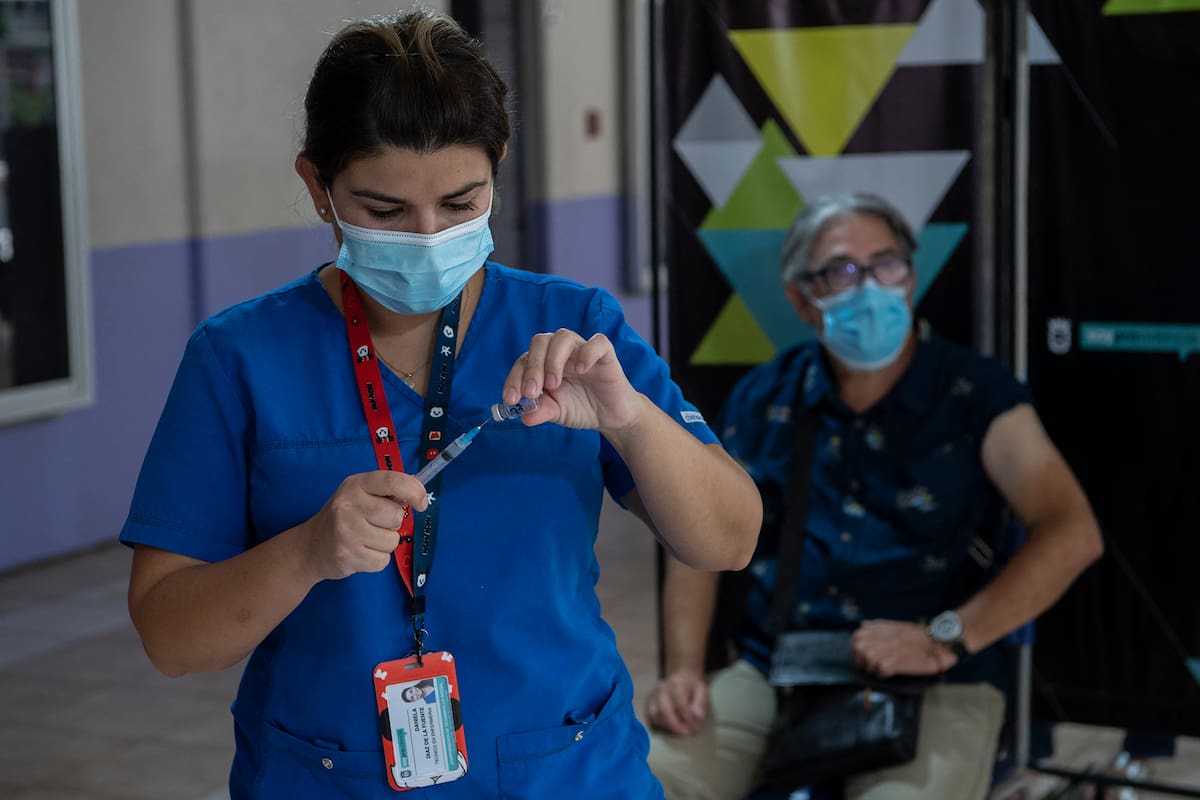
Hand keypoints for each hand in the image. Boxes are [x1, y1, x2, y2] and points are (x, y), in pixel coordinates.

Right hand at [299, 471, 429, 581]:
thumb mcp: (359, 494)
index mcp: (355, 485)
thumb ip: (386, 491)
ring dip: (385, 543)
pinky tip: (361, 552)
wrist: (310, 547)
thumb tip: (418, 493)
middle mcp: (348, 505)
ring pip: (392, 540)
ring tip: (365, 539)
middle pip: (395, 515)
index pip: (392, 481)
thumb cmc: (343, 517)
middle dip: (392, 523)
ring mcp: (347, 532)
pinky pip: (383, 560)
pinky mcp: (348, 557)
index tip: (421, 503)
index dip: (413, 491)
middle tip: (375, 524)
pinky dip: (377, 559)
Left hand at [503, 330, 642, 433]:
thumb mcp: (557, 413)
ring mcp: (582, 350)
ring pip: (563, 336)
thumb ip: (541, 411)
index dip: (514, 378)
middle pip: (540, 342)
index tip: (511, 399)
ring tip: (553, 385)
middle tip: (532, 392)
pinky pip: (597, 342)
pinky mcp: (604, 353)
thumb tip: (524, 418)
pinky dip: (587, 353)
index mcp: (544, 363)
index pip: (523, 361)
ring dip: (553, 360)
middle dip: (532, 367)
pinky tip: (581, 370)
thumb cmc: (580, 407)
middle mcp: (560, 352)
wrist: (611, 415)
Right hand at [645, 669, 708, 735]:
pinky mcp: (649, 701)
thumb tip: (698, 716)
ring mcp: (653, 695)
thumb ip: (700, 703)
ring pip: (656, 715)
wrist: (680, 677)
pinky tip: (671, 726)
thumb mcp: (702, 691)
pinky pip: (651, 717)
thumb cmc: (692, 686)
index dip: (687, 718)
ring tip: (681, 729)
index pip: (680, 703)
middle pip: (664, 710)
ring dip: (668, 726)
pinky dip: (660, 724)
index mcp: (676, 683)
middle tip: (687, 733)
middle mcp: (662, 688)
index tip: (695, 728)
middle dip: (676, 726)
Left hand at [851, 619, 954, 677]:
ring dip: (872, 668)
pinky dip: (882, 675)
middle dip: (860, 659)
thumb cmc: (917, 636)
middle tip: (870, 666)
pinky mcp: (896, 663)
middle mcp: (882, 638)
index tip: (861, 655)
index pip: (856, 637)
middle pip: (858, 649)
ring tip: (881, 670)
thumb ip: (879, 625)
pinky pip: (880, 671)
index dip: (855, 648)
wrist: (936, 643)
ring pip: (867, 661)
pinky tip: (890, 673)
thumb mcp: (897, 625)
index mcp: (881, 629)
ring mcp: (888, 650)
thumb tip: (863, 624)